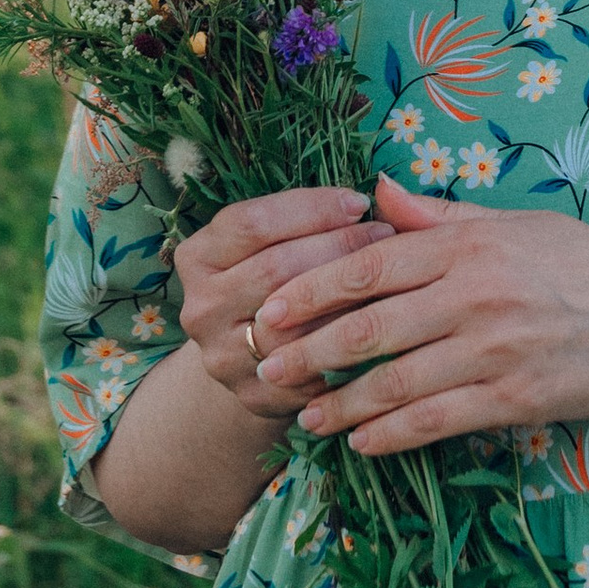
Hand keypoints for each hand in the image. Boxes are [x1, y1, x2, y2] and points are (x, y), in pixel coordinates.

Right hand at [175, 186, 396, 428]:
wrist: (247, 358)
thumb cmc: (272, 281)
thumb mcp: (269, 242)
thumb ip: (305, 215)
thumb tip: (379, 193)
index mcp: (197, 257)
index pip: (251, 222)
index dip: (310, 208)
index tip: (359, 203)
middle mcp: (200, 307)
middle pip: (275, 269)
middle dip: (339, 247)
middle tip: (386, 236)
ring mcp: (222, 356)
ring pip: (295, 323)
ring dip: (350, 298)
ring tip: (391, 277)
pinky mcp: (253, 395)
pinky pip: (312, 368)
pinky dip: (348, 347)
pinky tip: (379, 328)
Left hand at [252, 179, 588, 455]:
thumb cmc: (588, 263)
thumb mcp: (515, 222)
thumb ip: (439, 216)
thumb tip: (375, 191)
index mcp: (470, 245)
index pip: (370, 265)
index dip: (313, 289)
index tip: (273, 307)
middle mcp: (476, 295)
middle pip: (370, 328)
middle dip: (309, 353)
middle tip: (266, 367)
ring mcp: (495, 350)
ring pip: (396, 383)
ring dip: (341, 405)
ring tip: (305, 419)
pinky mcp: (515, 398)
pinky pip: (438, 421)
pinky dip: (392, 434)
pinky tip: (362, 443)